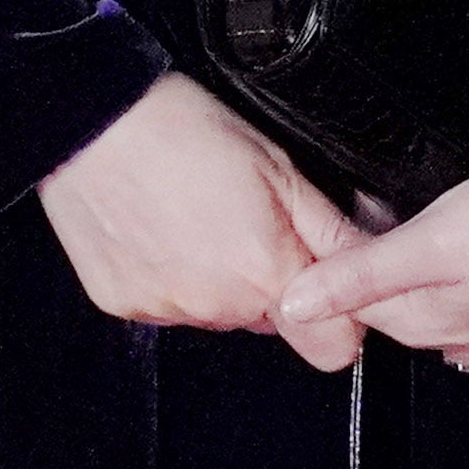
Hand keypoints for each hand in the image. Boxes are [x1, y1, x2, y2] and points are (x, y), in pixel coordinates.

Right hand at [37, 74, 371, 368]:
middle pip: (269, 321)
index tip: (317, 277)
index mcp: (267, 273)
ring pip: (216, 312)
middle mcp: (217, 305)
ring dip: (214, 280)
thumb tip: (377, 265)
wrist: (91, 118)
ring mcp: (165, 309)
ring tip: (192, 218)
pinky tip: (155, 230)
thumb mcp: (280, 167)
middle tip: (240, 223)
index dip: (336, 317)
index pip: (334, 350)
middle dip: (267, 283)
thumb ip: (334, 231)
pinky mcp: (122, 303)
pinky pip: (164, 305)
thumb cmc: (181, 130)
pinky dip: (165, 276)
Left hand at [271, 165, 468, 371]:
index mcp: (431, 326)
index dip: (343, 264)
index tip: (343, 220)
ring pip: (452, 308)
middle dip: (385, 270)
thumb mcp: (433, 242)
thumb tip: (291, 306)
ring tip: (443, 226)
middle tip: (388, 213)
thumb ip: (362, 275)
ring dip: (436, 275)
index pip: (359, 308)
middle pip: (404, 308)